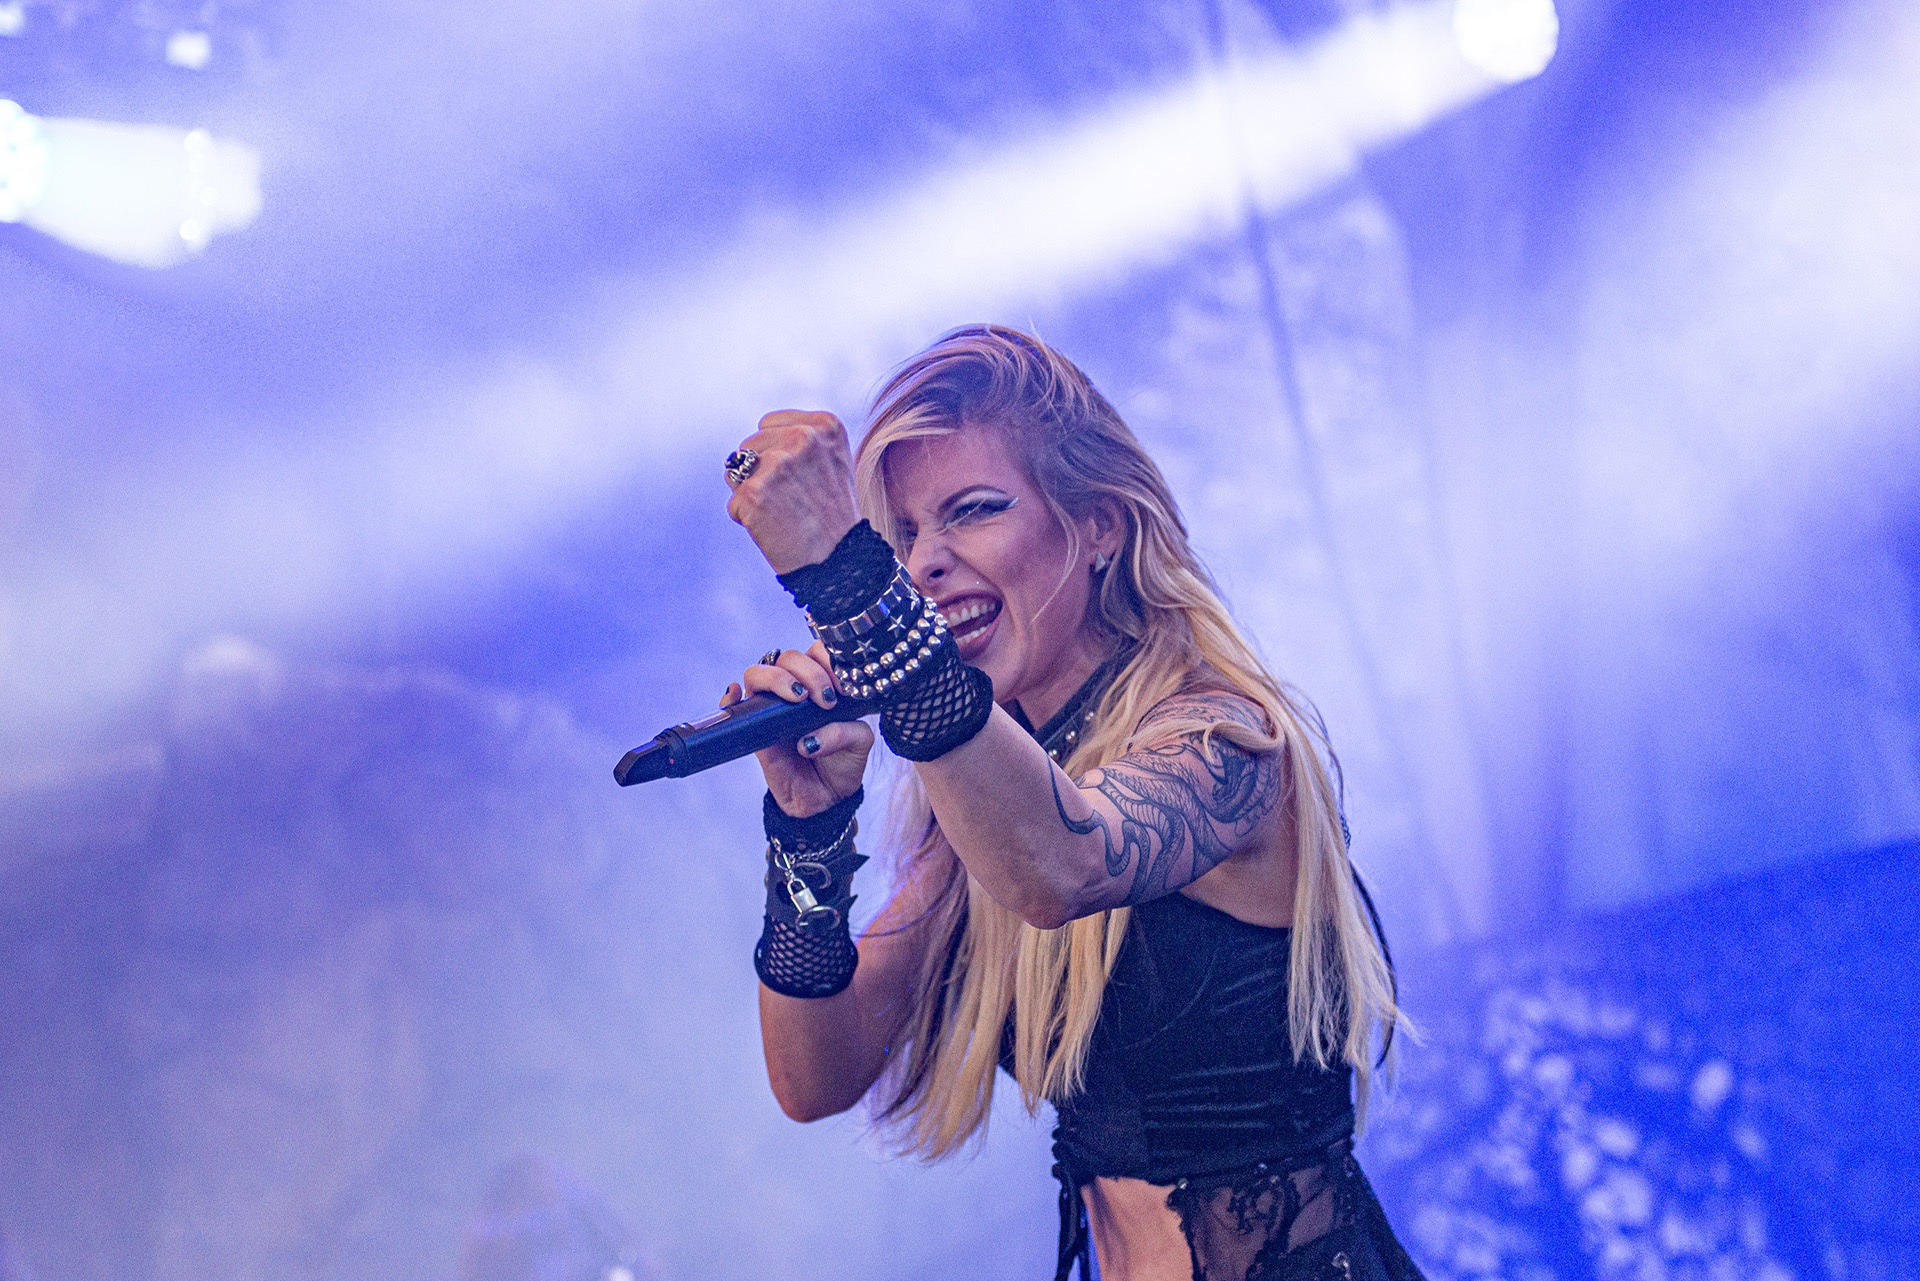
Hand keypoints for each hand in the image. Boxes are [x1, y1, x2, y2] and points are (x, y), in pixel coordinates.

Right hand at [723, 641, 873, 816]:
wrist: (824, 799)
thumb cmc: (841, 764)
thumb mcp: (858, 745)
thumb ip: (846, 732)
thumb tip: (810, 738)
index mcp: (822, 686)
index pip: (818, 653)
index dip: (829, 662)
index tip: (842, 688)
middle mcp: (796, 691)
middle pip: (789, 658)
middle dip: (809, 673)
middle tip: (824, 701)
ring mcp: (772, 707)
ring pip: (760, 672)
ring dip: (777, 679)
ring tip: (797, 699)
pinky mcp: (754, 728)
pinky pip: (733, 705)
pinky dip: (731, 697)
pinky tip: (738, 696)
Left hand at [725, 410, 860, 574]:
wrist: (841, 562)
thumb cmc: (834, 517)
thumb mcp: (832, 462)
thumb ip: (802, 442)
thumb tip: (757, 438)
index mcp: (824, 426)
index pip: (767, 424)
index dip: (774, 453)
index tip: (798, 479)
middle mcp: (802, 438)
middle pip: (748, 445)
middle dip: (758, 472)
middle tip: (789, 500)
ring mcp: (777, 464)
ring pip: (735, 472)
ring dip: (750, 494)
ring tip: (782, 512)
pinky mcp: (754, 492)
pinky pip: (734, 503)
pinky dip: (746, 520)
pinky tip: (774, 528)